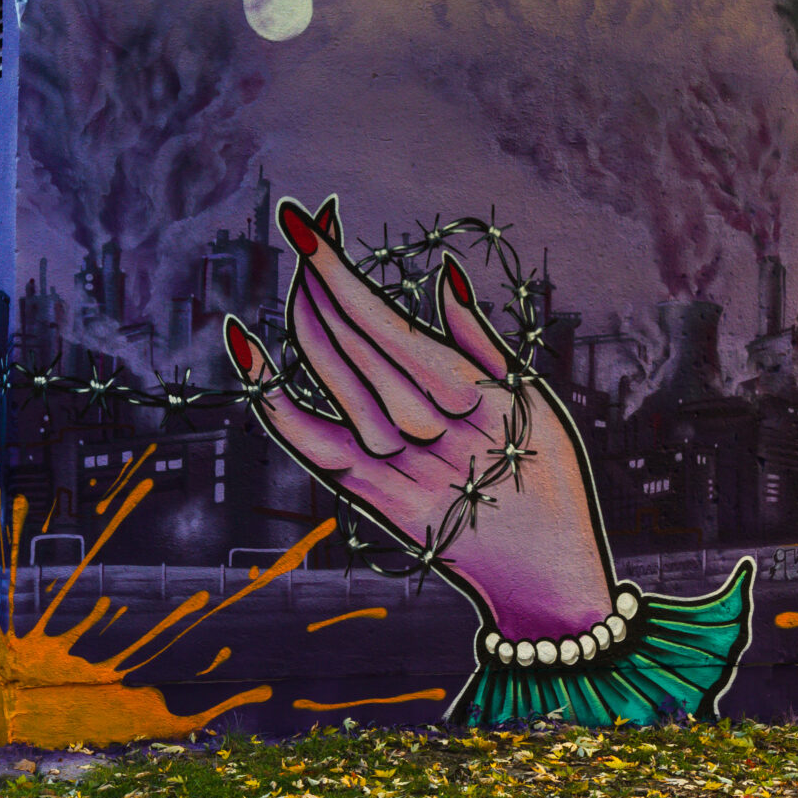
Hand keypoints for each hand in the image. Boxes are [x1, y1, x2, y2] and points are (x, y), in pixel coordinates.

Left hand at [225, 197, 617, 640]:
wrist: (544, 576)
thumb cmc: (549, 479)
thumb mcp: (533, 403)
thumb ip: (482, 342)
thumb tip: (443, 274)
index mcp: (467, 394)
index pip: (380, 318)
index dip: (336, 269)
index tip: (308, 220)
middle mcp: (423, 429)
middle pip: (348, 342)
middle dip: (317, 278)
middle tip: (300, 224)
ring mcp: (394, 466)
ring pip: (328, 381)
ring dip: (304, 321)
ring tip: (296, 274)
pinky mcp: (374, 500)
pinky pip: (311, 445)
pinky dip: (273, 401)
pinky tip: (248, 355)